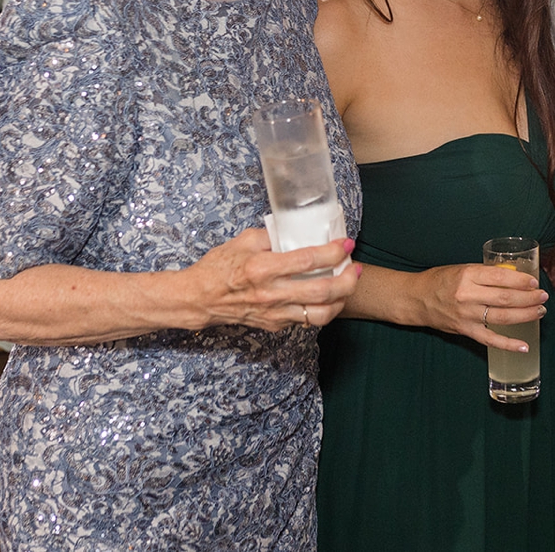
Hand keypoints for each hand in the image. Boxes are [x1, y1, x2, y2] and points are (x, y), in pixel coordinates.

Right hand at [184, 228, 359, 332]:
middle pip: (322, 291)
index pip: (308, 261)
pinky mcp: (275, 324)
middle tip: (354, 266)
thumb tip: (295, 229)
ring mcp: (274, 313)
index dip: (333, 251)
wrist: (200, 299)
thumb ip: (270, 235)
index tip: (346, 243)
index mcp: (263, 268)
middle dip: (347, 279)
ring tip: (348, 284)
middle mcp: (271, 293)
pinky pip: (307, 321)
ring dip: (342, 299)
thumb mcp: (242, 241)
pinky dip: (324, 309)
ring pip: (320, 314)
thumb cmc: (218, 267)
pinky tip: (329, 297)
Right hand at [415, 263, 546, 351]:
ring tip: (539, 311)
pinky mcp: (465, 331)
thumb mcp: (462, 269)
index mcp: (467, 275)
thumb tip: (513, 278)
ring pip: (502, 317)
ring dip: (525, 315)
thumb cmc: (440, 281)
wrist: (416, 299)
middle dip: (529, 298)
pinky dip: (508, 344)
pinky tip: (524, 345)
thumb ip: (485, 274)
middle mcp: (468, 295)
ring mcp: (467, 315)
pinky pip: (491, 340)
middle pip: (505, 298)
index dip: (521, 280)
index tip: (534, 281)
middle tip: (542, 296)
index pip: (500, 277)